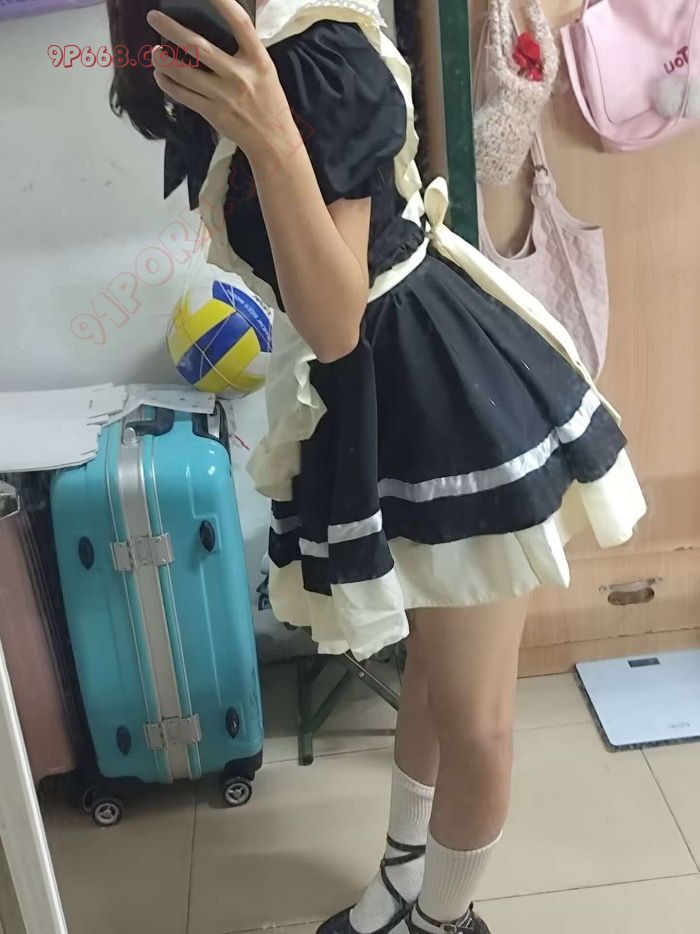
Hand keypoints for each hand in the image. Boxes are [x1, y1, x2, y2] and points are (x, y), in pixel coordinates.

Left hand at [146, 0, 295, 156]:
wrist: (273, 140)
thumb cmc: (269, 101)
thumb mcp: (265, 70)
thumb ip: (248, 48)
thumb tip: (231, 20)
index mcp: (257, 60)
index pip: (239, 23)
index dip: (223, 3)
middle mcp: (239, 75)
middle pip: (198, 46)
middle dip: (171, 29)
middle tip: (154, 17)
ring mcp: (224, 95)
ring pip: (184, 73)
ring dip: (163, 60)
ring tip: (155, 52)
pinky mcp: (213, 113)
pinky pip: (183, 95)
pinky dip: (167, 84)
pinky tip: (161, 76)